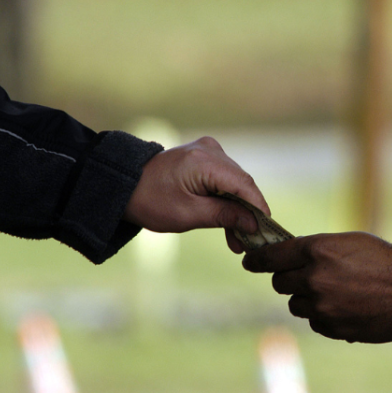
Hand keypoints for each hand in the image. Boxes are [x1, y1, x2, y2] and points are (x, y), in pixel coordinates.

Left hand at [124, 136, 266, 252]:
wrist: (123, 186)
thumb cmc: (151, 201)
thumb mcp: (189, 214)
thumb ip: (225, 216)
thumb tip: (254, 223)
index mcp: (205, 161)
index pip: (244, 184)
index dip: (259, 208)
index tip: (267, 230)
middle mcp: (210, 150)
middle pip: (241, 184)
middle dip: (247, 214)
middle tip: (251, 243)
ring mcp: (207, 152)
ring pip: (234, 184)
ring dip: (236, 211)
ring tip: (238, 241)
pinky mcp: (203, 158)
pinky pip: (223, 180)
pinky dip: (226, 201)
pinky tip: (229, 226)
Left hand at [243, 232, 391, 342]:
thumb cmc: (386, 261)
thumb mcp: (350, 242)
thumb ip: (316, 249)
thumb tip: (287, 257)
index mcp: (319, 249)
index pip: (272, 256)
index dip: (257, 260)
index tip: (249, 262)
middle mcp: (315, 278)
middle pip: (280, 282)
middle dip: (288, 278)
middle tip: (305, 276)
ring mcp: (323, 306)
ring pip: (296, 304)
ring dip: (307, 298)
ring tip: (336, 292)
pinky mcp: (332, 328)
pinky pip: (314, 321)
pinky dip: (323, 316)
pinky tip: (347, 307)